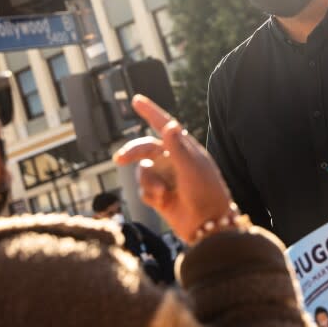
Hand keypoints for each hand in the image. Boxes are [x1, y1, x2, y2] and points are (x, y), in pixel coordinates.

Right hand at [113, 95, 232, 241]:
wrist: (208, 225)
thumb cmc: (206, 193)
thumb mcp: (192, 168)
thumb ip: (178, 147)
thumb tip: (170, 124)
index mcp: (185, 149)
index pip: (164, 126)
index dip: (150, 112)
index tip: (136, 100)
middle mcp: (174, 160)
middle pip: (146, 148)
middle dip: (133, 152)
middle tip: (120, 159)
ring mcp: (166, 177)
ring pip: (143, 171)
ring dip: (148, 181)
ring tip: (163, 193)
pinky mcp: (160, 195)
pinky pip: (144, 189)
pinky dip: (150, 194)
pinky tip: (163, 201)